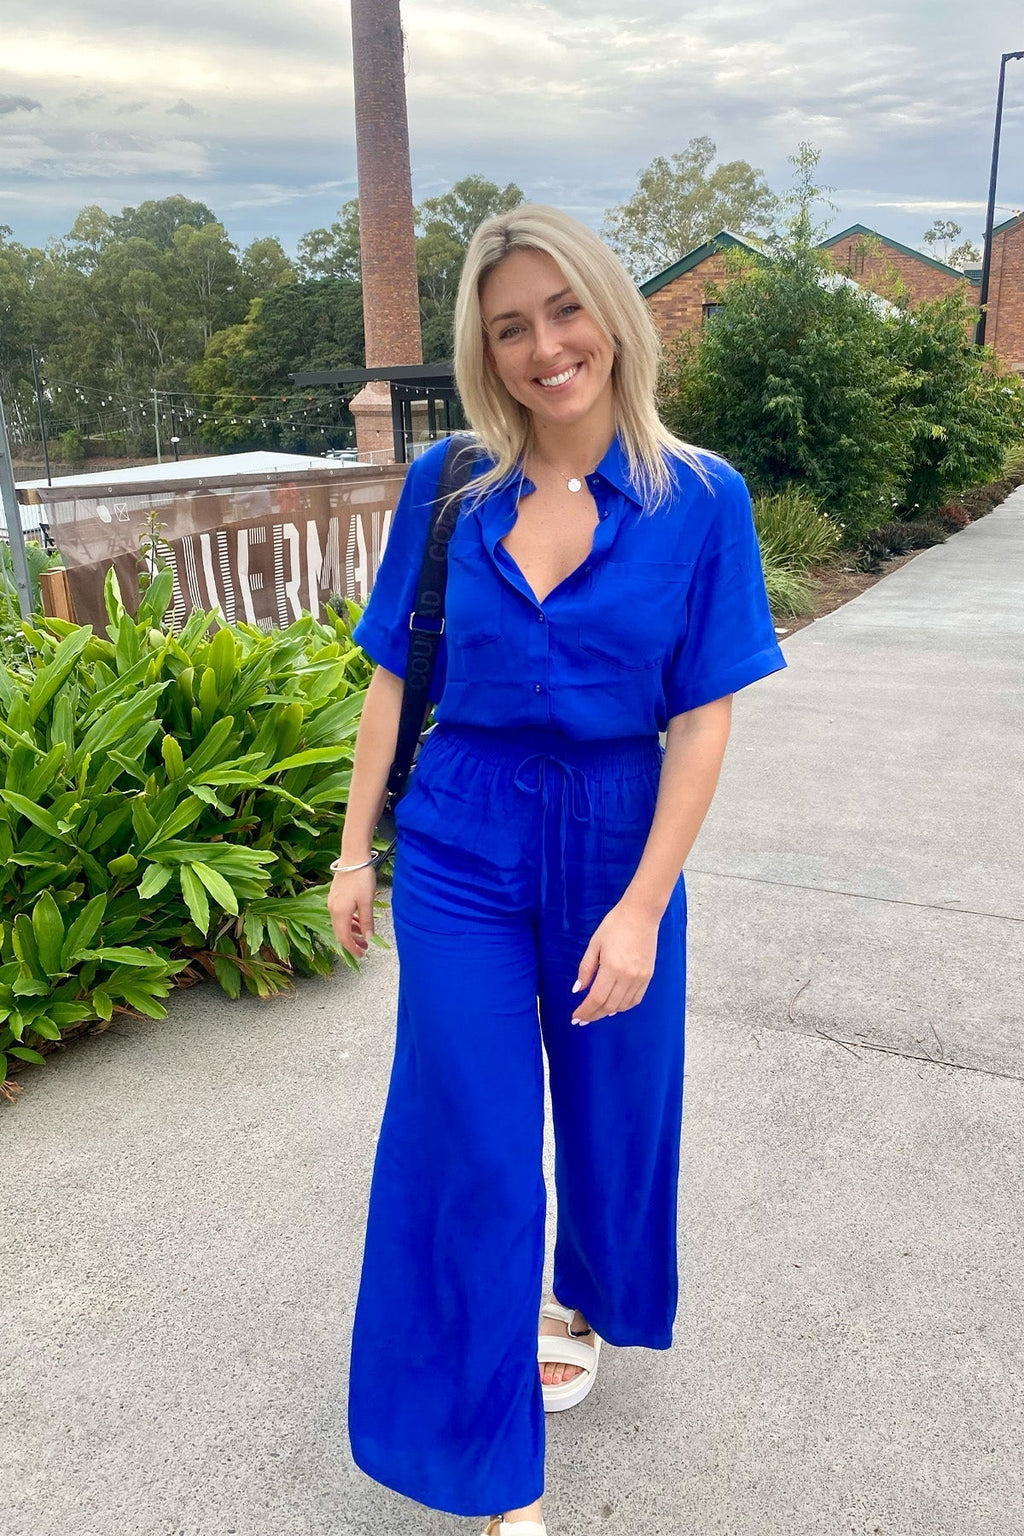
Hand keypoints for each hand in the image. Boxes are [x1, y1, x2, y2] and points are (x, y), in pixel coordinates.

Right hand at [327, 864, 376, 958]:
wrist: (353, 857)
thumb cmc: (361, 878)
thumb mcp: (367, 902)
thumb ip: (367, 921)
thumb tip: (368, 938)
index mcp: (340, 913)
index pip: (344, 938)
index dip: (352, 948)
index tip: (361, 954)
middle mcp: (332, 909)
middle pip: (340, 932)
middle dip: (352, 942)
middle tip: (364, 948)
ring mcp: (332, 902)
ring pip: (340, 923)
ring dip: (351, 931)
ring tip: (363, 935)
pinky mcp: (335, 896)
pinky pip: (340, 914)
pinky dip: (349, 921)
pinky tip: (358, 920)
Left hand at [570, 899, 659, 1023]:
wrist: (641, 914)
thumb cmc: (615, 925)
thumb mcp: (594, 944)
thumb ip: (586, 969)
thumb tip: (578, 990)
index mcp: (612, 968)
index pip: (596, 998)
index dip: (585, 1011)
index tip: (575, 1017)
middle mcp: (627, 976)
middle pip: (609, 1006)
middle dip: (593, 1015)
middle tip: (582, 1019)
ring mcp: (640, 978)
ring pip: (622, 1005)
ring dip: (607, 1012)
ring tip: (595, 1013)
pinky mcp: (648, 976)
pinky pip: (635, 999)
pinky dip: (623, 1006)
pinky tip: (614, 1006)